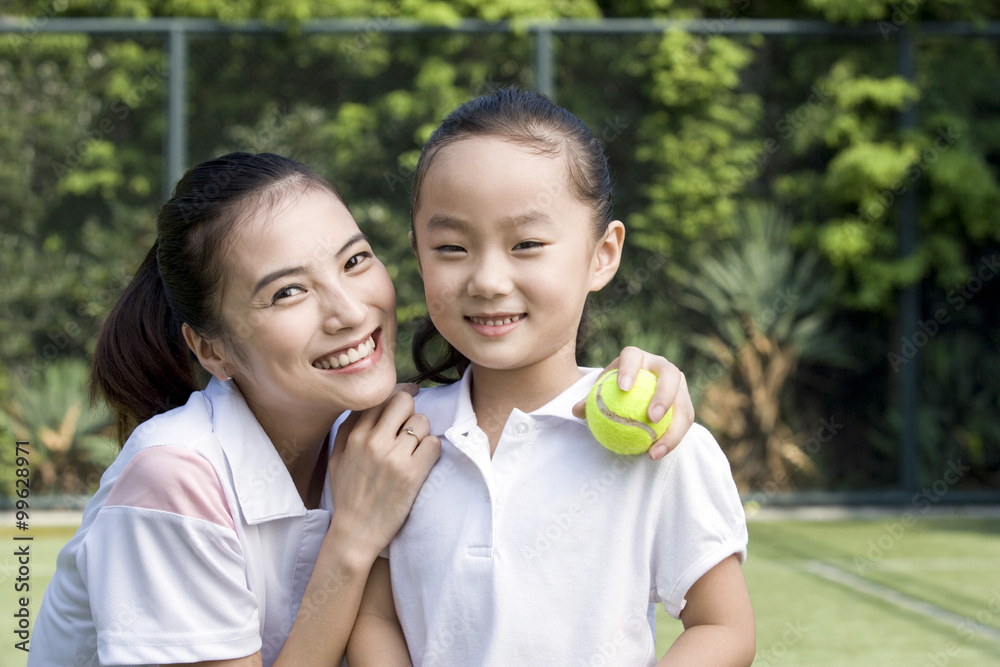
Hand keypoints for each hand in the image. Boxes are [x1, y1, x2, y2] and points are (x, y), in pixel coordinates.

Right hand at [327, 386, 440, 556]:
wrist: (355, 533)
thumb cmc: (347, 496)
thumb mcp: (336, 459)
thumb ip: (347, 429)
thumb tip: (364, 404)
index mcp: (355, 436)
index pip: (381, 397)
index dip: (398, 394)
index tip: (409, 395)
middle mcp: (374, 442)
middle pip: (404, 402)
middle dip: (412, 411)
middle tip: (412, 426)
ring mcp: (393, 457)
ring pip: (422, 422)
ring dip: (423, 433)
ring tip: (415, 450)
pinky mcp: (412, 474)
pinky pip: (434, 444)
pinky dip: (432, 450)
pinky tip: (423, 462)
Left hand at [573, 346, 693, 460]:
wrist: (633, 393)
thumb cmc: (611, 391)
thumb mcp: (599, 394)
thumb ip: (589, 401)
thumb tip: (576, 411)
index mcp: (638, 357)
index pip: (633, 357)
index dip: (630, 369)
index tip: (623, 388)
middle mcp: (662, 366)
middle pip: (670, 376)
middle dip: (664, 396)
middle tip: (651, 418)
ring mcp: (678, 384)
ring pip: (683, 403)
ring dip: (673, 428)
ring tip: (655, 448)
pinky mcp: (685, 403)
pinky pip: (683, 422)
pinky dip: (672, 439)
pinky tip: (656, 453)